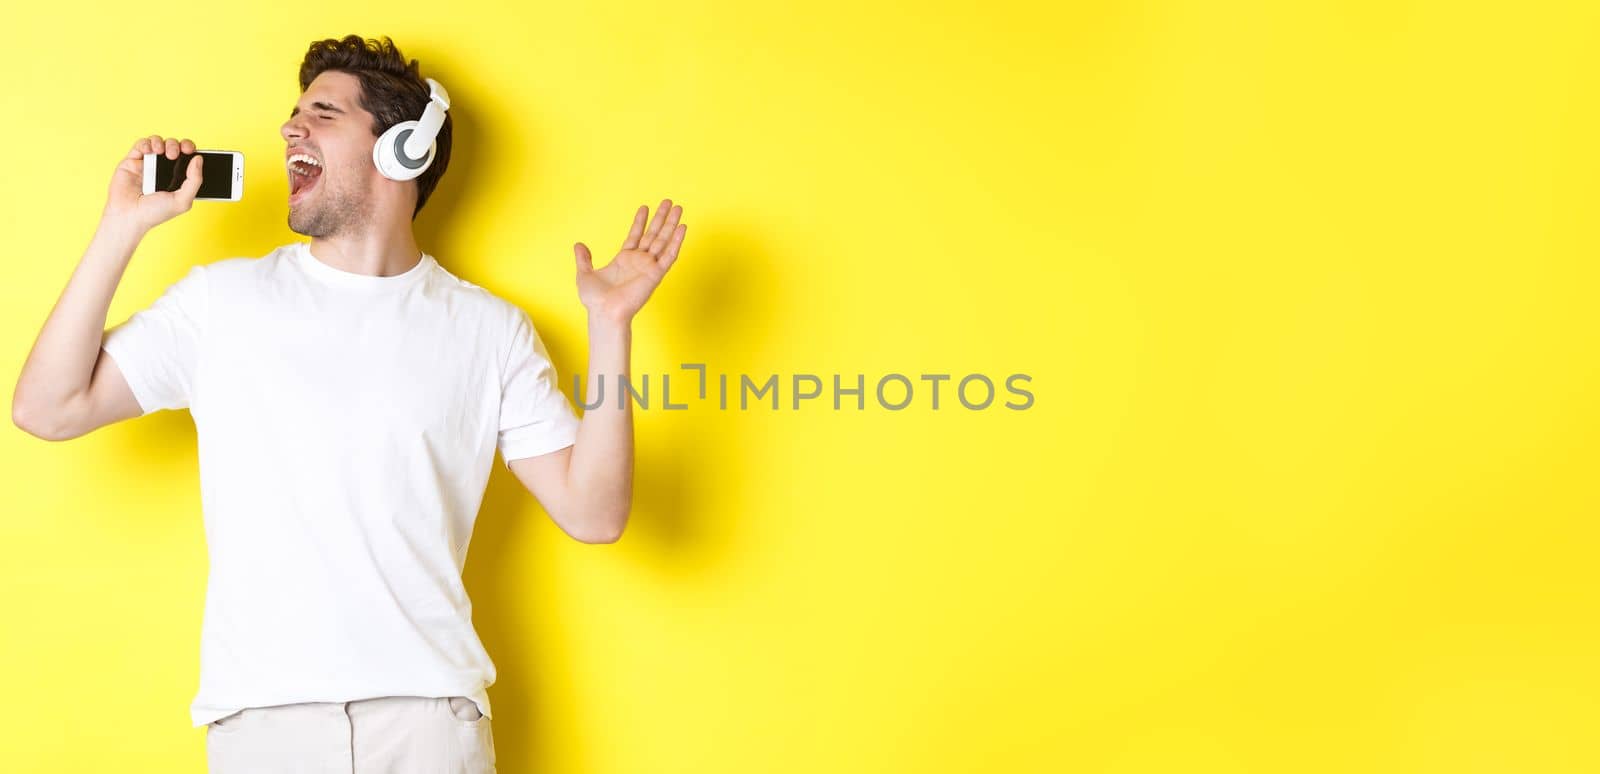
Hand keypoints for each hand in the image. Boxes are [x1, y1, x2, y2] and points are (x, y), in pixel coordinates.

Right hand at [102, 135, 203, 234]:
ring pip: (157, 142)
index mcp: (178, 178)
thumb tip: (198, 158)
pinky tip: (149, 150)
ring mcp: (148, 164)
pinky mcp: (132, 161)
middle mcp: (163, 169)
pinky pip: (141, 145)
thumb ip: (195, 180)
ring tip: (161, 152)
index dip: (190, 149)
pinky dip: (146, 143)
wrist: (129, 216)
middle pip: (173, 146)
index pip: (187, 157)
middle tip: (174, 154)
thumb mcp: (183, 200)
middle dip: (176, 145)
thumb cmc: (155, 213)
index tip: (191, 150)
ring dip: (161, 142)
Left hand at [574, 199, 686, 323]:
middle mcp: (639, 261)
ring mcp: (649, 266)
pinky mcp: (656, 274)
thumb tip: (578, 245)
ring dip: (671, 224)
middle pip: (653, 234)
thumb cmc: (595, 300)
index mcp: (624, 260)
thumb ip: (583, 259)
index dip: (640, 221)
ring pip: (663, 240)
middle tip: (669, 202)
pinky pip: (669, 255)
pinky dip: (677, 241)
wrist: (604, 312)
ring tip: (679, 208)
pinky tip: (682, 227)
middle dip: (661, 218)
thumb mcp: (584, 274)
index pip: (635, 235)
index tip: (645, 207)